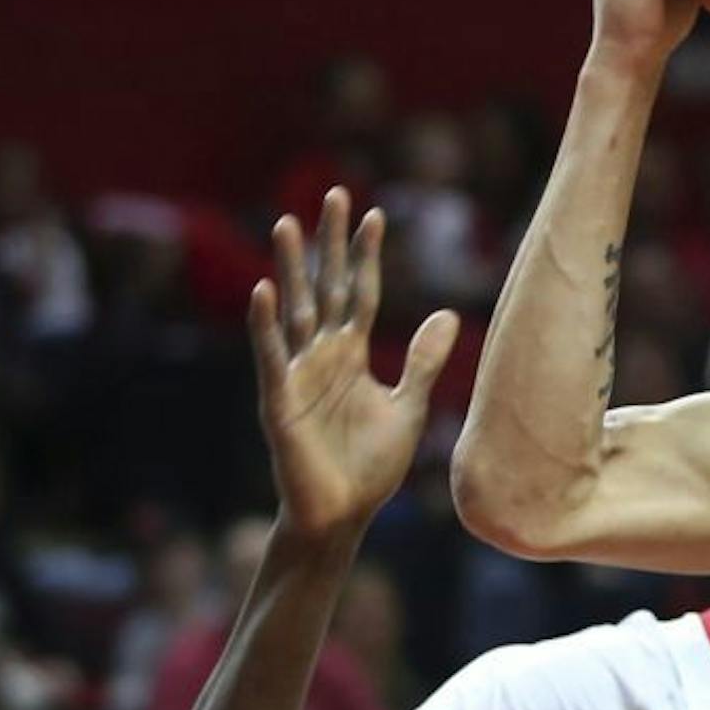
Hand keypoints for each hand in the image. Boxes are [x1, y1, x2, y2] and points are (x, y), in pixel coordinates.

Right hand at [251, 190, 460, 541]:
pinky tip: (263, 291)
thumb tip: (446, 314)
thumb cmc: (371, 467)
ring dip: (289, 268)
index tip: (374, 213)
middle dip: (329, 243)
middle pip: (326, 287)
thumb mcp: (409, 407)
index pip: (360, 293)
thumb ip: (424, 361)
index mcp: (353, 356)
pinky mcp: (280, 401)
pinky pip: (272, 356)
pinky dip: (266, 325)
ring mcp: (298, 375)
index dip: (366, 255)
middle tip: (331, 194)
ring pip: (294, 310)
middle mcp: (322, 356)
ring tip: (285, 223)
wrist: (343, 516)